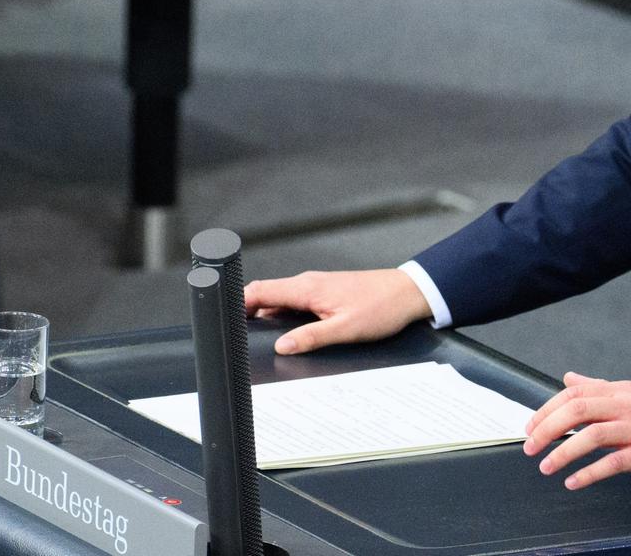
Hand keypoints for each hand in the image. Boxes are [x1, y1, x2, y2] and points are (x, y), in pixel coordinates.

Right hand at [242, 269, 432, 354]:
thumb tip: (282, 346)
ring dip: (266, 314)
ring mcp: (316, 286)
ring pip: (280, 299)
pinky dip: (283, 314)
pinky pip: (295, 302)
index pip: (260, 291)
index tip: (223, 319)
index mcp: (307, 288)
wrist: (407, 293)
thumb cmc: (381, 308)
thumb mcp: (345, 329)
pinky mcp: (325, 293)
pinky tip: (285, 331)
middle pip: (265, 294)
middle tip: (233, 335)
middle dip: (246, 311)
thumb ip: (311, 337)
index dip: (237, 303)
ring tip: (253, 336)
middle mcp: (308, 283)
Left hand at [523, 372, 630, 488]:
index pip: (575, 393)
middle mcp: (627, 405)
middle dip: (547, 428)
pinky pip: (613, 462)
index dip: (547, 409)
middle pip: (577, 409)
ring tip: (547, 466)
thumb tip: (570, 379)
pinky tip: (574, 481)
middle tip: (531, 446)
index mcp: (622, 390)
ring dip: (563, 452)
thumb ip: (600, 388)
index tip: (532, 425)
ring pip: (591, 435)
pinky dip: (589, 473)